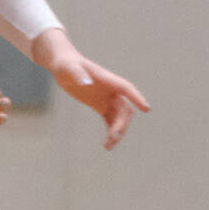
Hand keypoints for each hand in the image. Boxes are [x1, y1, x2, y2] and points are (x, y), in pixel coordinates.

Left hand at [35, 28, 148, 148]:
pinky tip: (107, 143)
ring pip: (119, 118)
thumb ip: (77, 74)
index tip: (146, 109)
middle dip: (121, 123)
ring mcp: (107, 99)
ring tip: (108, 146)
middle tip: (113, 137)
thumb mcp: (68, 68)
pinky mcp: (100, 105)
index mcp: (108, 79)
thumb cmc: (65, 63)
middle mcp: (112, 90)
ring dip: (117, 131)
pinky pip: (110, 120)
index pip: (127, 88)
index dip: (137, 98)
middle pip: (124, 109)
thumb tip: (86, 83)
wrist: (62, 65)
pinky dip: (110, 131)